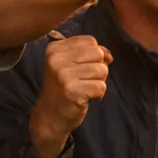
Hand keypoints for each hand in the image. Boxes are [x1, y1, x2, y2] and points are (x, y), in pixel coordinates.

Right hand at [30, 35, 110, 157]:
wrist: (50, 116)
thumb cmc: (63, 88)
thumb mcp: (69, 64)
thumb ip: (88, 53)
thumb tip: (108, 54)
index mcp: (54, 48)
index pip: (90, 41)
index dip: (94, 55)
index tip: (81, 68)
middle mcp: (56, 59)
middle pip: (98, 54)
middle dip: (98, 68)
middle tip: (83, 80)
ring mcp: (63, 75)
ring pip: (102, 70)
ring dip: (98, 82)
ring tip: (83, 89)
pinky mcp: (72, 91)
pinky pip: (101, 87)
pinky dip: (98, 95)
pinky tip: (84, 98)